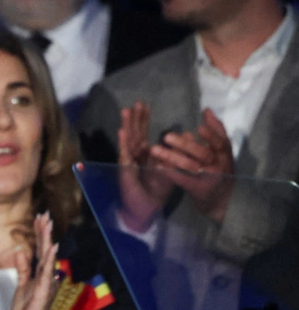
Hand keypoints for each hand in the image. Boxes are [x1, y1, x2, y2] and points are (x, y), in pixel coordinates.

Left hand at [11, 213, 57, 309]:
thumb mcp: (22, 285)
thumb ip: (23, 268)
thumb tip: (21, 250)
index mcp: (38, 274)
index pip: (39, 250)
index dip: (39, 235)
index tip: (39, 218)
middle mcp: (45, 275)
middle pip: (44, 250)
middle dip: (44, 232)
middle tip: (45, 215)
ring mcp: (46, 282)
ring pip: (46, 257)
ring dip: (47, 240)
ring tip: (48, 224)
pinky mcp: (44, 290)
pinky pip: (47, 273)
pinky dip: (50, 259)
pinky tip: (53, 247)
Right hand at [116, 101, 173, 232]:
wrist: (145, 207)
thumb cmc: (156, 189)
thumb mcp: (169, 168)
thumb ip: (176, 153)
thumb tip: (189, 136)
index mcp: (144, 154)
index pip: (143, 133)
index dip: (143, 120)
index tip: (145, 105)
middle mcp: (135, 156)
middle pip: (134, 133)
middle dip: (136, 118)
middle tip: (137, 102)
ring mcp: (128, 162)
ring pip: (128, 141)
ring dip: (127, 126)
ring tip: (127, 111)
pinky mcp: (125, 171)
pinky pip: (125, 155)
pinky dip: (123, 143)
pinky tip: (122, 132)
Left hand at [149, 108, 235, 222]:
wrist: (220, 200)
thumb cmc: (218, 170)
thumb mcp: (221, 152)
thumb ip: (215, 131)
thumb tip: (207, 110)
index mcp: (225, 154)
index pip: (221, 142)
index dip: (211, 134)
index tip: (198, 127)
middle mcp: (220, 165)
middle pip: (203, 153)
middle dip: (184, 145)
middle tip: (166, 136)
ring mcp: (210, 178)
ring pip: (191, 166)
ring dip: (171, 157)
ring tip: (154, 150)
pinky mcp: (199, 189)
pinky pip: (183, 180)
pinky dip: (170, 172)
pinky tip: (157, 166)